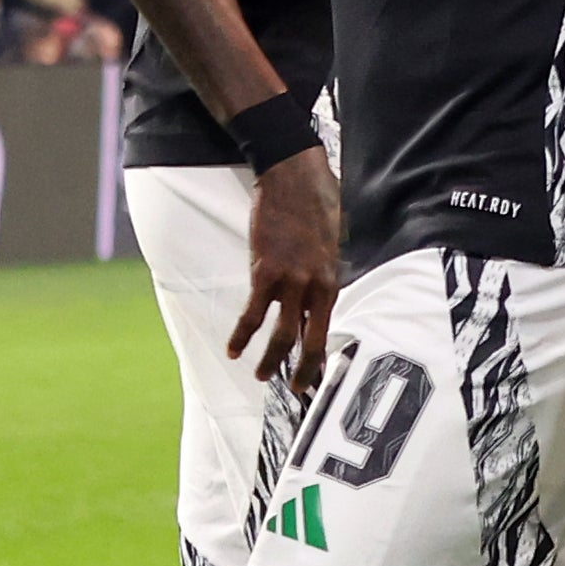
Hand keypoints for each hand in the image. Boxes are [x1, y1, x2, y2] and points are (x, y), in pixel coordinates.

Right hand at [230, 145, 340, 389]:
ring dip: (269, 359)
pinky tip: (232, 348)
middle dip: (300, 370)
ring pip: (280, 334)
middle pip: (307, 340)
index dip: (320, 357)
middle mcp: (314, 286)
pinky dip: (241, 334)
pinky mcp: (264, 272)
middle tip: (293, 389)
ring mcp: (290, 280)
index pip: (327, 330)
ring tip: (261, 375)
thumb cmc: (314, 202)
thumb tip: (314, 295)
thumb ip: (321, 272)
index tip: (314, 376)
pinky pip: (252, 313)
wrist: (292, 176)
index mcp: (332, 280)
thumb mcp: (330, 242)